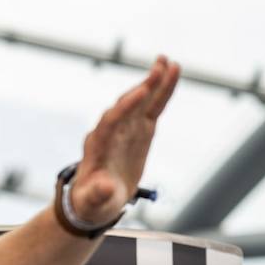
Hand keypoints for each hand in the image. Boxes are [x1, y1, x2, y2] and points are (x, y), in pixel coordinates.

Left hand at [70, 55, 180, 225]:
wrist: (95, 200)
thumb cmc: (91, 202)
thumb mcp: (93, 202)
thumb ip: (98, 194)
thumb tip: (106, 187)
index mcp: (97, 146)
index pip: (110, 121)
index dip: (125, 107)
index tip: (141, 92)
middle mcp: (110, 131)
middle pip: (126, 104)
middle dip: (142, 87)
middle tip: (159, 68)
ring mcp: (125, 128)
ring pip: (141, 102)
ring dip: (154, 82)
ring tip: (169, 62)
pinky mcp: (139, 130)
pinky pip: (152, 108)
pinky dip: (162, 93)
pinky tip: (173, 74)